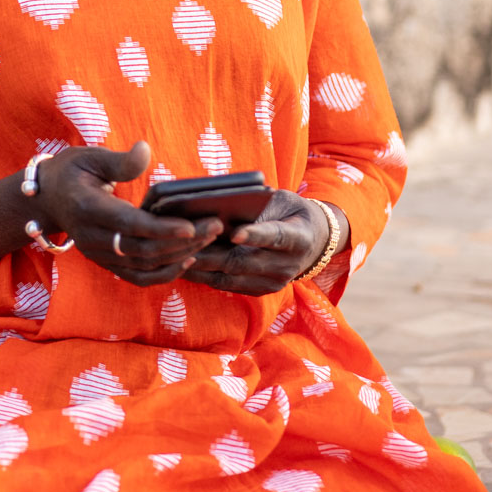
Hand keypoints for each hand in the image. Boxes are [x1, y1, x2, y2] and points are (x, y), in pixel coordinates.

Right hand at [35, 142, 222, 286]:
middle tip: (214, 226)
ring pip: (143, 266)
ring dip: (178, 256)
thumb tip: (145, 150)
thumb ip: (120, 161)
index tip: (193, 225)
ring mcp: (98, 254)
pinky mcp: (105, 263)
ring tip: (208, 239)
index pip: (129, 224)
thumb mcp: (90, 157)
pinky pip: (137, 277)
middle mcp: (91, 238)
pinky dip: (164, 274)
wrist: (46, 199)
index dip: (161, 228)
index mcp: (88, 209)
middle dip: (182, 241)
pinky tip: (187, 259)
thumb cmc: (72, 172)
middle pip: (141, 249)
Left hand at [183, 190, 334, 295]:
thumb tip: (220, 202)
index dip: (255, 235)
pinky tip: (185, 265)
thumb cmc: (290, 212)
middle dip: (212, 254)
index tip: (235, 232)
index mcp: (298, 237)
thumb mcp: (282, 200)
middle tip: (184, 245)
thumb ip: (258, 203)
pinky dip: (206, 276)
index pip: (275, 236)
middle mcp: (287, 265)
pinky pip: (228, 286)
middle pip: (244, 261)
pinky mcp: (261, 291)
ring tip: (176, 256)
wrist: (315, 241)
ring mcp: (274, 282)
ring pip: (231, 278)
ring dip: (202, 268)